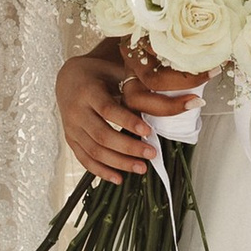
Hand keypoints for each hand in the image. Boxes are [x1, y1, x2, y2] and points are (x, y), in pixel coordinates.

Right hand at [55, 38, 203, 177]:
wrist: (68, 78)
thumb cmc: (100, 73)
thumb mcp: (117, 71)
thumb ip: (139, 84)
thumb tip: (182, 98)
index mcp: (89, 91)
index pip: (108, 110)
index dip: (128, 122)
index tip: (148, 132)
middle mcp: (76, 111)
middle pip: (102, 135)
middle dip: (128, 148)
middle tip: (151, 154)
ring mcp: (71, 128)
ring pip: (94, 151)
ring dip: (118, 162)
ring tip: (141, 168)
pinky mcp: (70, 140)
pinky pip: (84, 159)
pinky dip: (101, 171)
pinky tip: (119, 178)